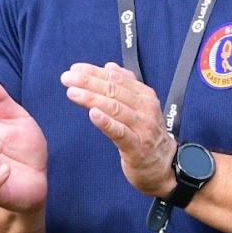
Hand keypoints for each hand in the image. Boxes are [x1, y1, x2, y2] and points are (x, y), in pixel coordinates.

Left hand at [61, 61, 176, 198]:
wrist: (164, 166)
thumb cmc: (147, 135)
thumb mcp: (140, 106)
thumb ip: (126, 85)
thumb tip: (109, 66)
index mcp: (145, 95)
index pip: (117, 78)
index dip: (94, 72)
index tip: (75, 68)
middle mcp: (145, 108)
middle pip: (114, 91)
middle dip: (88, 82)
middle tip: (67, 78)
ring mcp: (143, 128)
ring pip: (115, 108)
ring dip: (92, 99)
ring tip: (73, 93)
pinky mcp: (137, 147)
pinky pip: (120, 132)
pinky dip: (106, 122)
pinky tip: (92, 114)